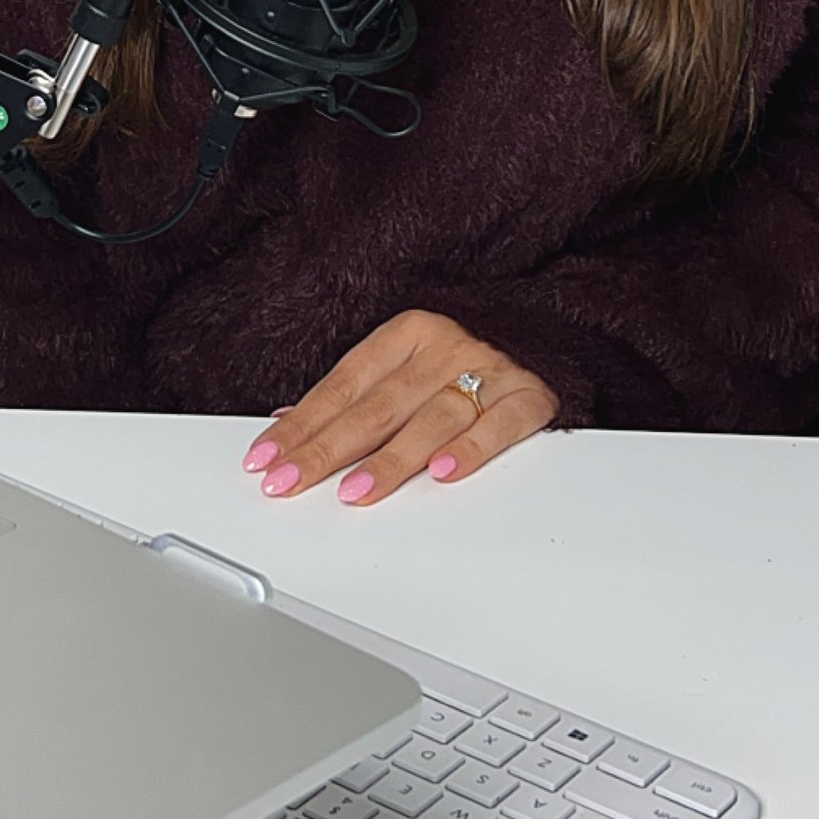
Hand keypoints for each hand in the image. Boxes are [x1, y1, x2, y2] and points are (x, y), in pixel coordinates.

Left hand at [241, 311, 556, 507]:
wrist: (551, 327)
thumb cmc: (465, 353)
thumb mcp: (407, 359)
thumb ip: (356, 393)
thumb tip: (289, 424)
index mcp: (408, 333)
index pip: (344, 383)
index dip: (303, 422)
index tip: (268, 457)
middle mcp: (445, 348)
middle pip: (378, 405)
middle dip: (328, 448)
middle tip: (291, 481)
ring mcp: (489, 370)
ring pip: (432, 418)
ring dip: (390, 459)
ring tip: (354, 491)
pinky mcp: (530, 396)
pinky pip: (499, 425)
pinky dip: (471, 449)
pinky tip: (443, 472)